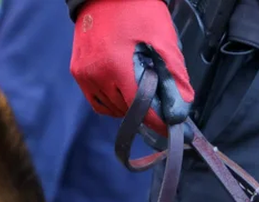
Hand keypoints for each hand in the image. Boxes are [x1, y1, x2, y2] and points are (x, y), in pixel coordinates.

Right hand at [70, 0, 194, 135]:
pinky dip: (114, 103)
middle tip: (160, 103)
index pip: (141, 110)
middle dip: (147, 111)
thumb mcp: (164, 43)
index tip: (174, 131)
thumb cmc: (139, 13)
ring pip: (113, 109)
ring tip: (142, 91)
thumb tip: (181, 111)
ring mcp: (84, 74)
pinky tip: (125, 92)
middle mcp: (96, 74)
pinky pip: (98, 102)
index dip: (160, 123)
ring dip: (130, 108)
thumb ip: (174, 78)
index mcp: (117, 67)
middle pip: (128, 111)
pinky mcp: (78, 72)